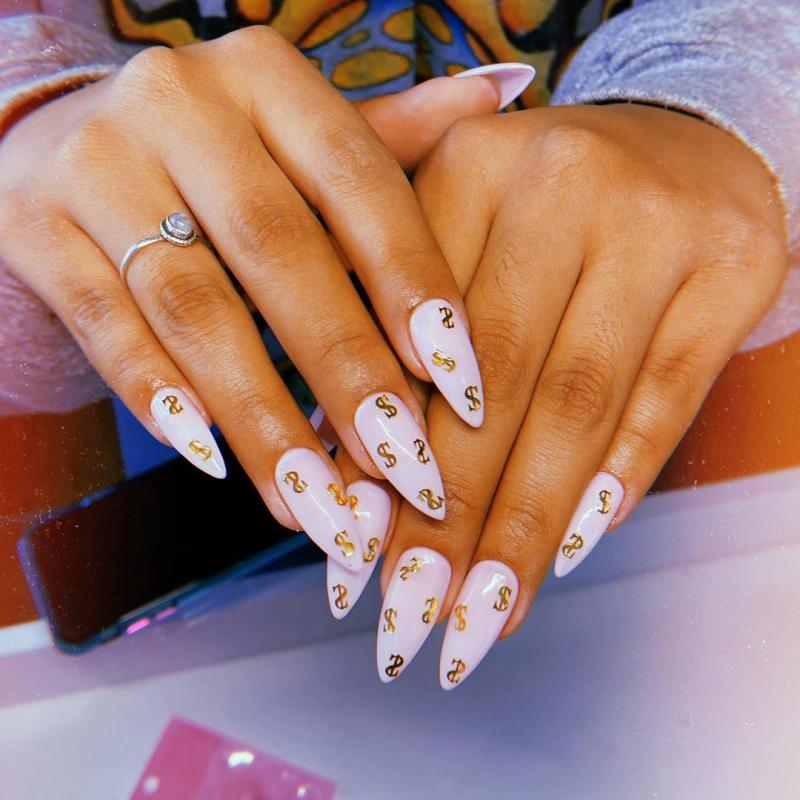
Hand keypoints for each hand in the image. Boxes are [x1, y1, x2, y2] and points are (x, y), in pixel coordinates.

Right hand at [0, 24, 527, 568]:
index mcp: (266, 76)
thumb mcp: (298, 132)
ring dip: (264, 420)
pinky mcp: (32, 227)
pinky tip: (215, 463)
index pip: (359, 181)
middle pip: (280, 254)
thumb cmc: (219, 151)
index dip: (413, 286)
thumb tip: (502, 91)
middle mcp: (178, 103)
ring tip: (323, 507)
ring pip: (195, 309)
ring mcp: (95, 163)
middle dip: (348, 374)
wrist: (66, 133)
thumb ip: (390, 135)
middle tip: (404, 473)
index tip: (461, 387)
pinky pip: (106, 327)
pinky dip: (162, 399)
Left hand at [373, 103, 787, 685]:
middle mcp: (560, 182)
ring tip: (479, 620)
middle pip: (493, 383)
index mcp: (465, 167)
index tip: (352, 553)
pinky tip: (565, 555)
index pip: (410, 340)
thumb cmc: (541, 214)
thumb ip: (392, 339)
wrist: (678, 146)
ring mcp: (656, 225)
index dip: (379, 457)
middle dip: (447, 518)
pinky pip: (666, 397)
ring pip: (578, 407)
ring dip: (524, 529)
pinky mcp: (734, 269)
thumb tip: (343, 481)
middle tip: (408, 618)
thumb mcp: (456, 238)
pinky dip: (614, 484)